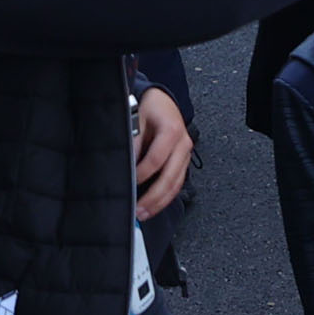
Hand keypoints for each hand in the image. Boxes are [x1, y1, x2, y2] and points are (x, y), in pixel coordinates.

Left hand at [130, 86, 192, 220]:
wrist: (162, 101)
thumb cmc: (149, 108)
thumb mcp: (137, 118)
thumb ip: (133, 141)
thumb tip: (127, 165)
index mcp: (172, 130)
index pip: (156, 159)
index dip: (141, 173)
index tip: (129, 182)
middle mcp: (183, 144)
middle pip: (170, 177)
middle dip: (153, 197)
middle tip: (138, 211)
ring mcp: (186, 154)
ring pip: (176, 184)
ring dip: (160, 202)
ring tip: (144, 213)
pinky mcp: (184, 162)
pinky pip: (177, 183)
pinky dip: (166, 197)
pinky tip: (154, 205)